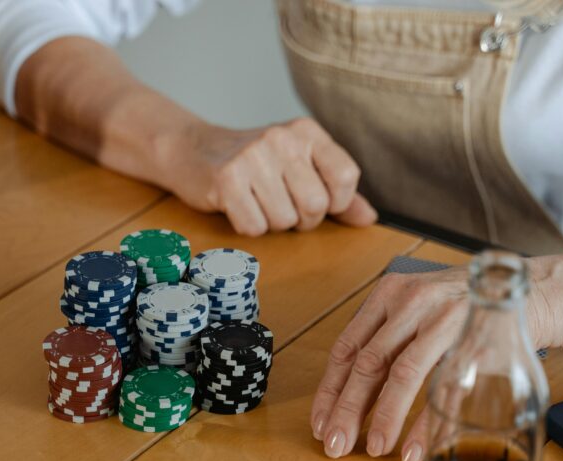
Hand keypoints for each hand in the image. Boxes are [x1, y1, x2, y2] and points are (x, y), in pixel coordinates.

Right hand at [167, 118, 377, 235]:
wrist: (193, 150)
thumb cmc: (253, 163)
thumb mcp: (298, 166)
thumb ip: (336, 191)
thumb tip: (369, 219)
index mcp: (306, 132)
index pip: (344, 176)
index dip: (336, 202)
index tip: (319, 201)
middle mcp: (282, 139)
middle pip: (315, 206)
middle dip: (301, 219)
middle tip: (281, 205)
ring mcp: (252, 158)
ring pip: (284, 220)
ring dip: (272, 223)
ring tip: (257, 202)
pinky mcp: (226, 180)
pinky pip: (254, 227)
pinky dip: (248, 227)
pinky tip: (239, 207)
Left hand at [310, 268, 471, 460]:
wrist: (533, 292)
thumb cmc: (465, 309)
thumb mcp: (417, 312)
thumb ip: (386, 343)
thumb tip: (351, 397)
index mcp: (390, 295)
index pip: (347, 347)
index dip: (330, 390)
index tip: (320, 422)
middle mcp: (414, 303)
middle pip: (369, 363)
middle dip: (348, 410)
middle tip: (336, 444)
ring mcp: (446, 321)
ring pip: (404, 374)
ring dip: (385, 417)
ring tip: (374, 449)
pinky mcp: (477, 343)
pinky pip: (445, 389)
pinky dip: (426, 423)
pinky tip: (412, 448)